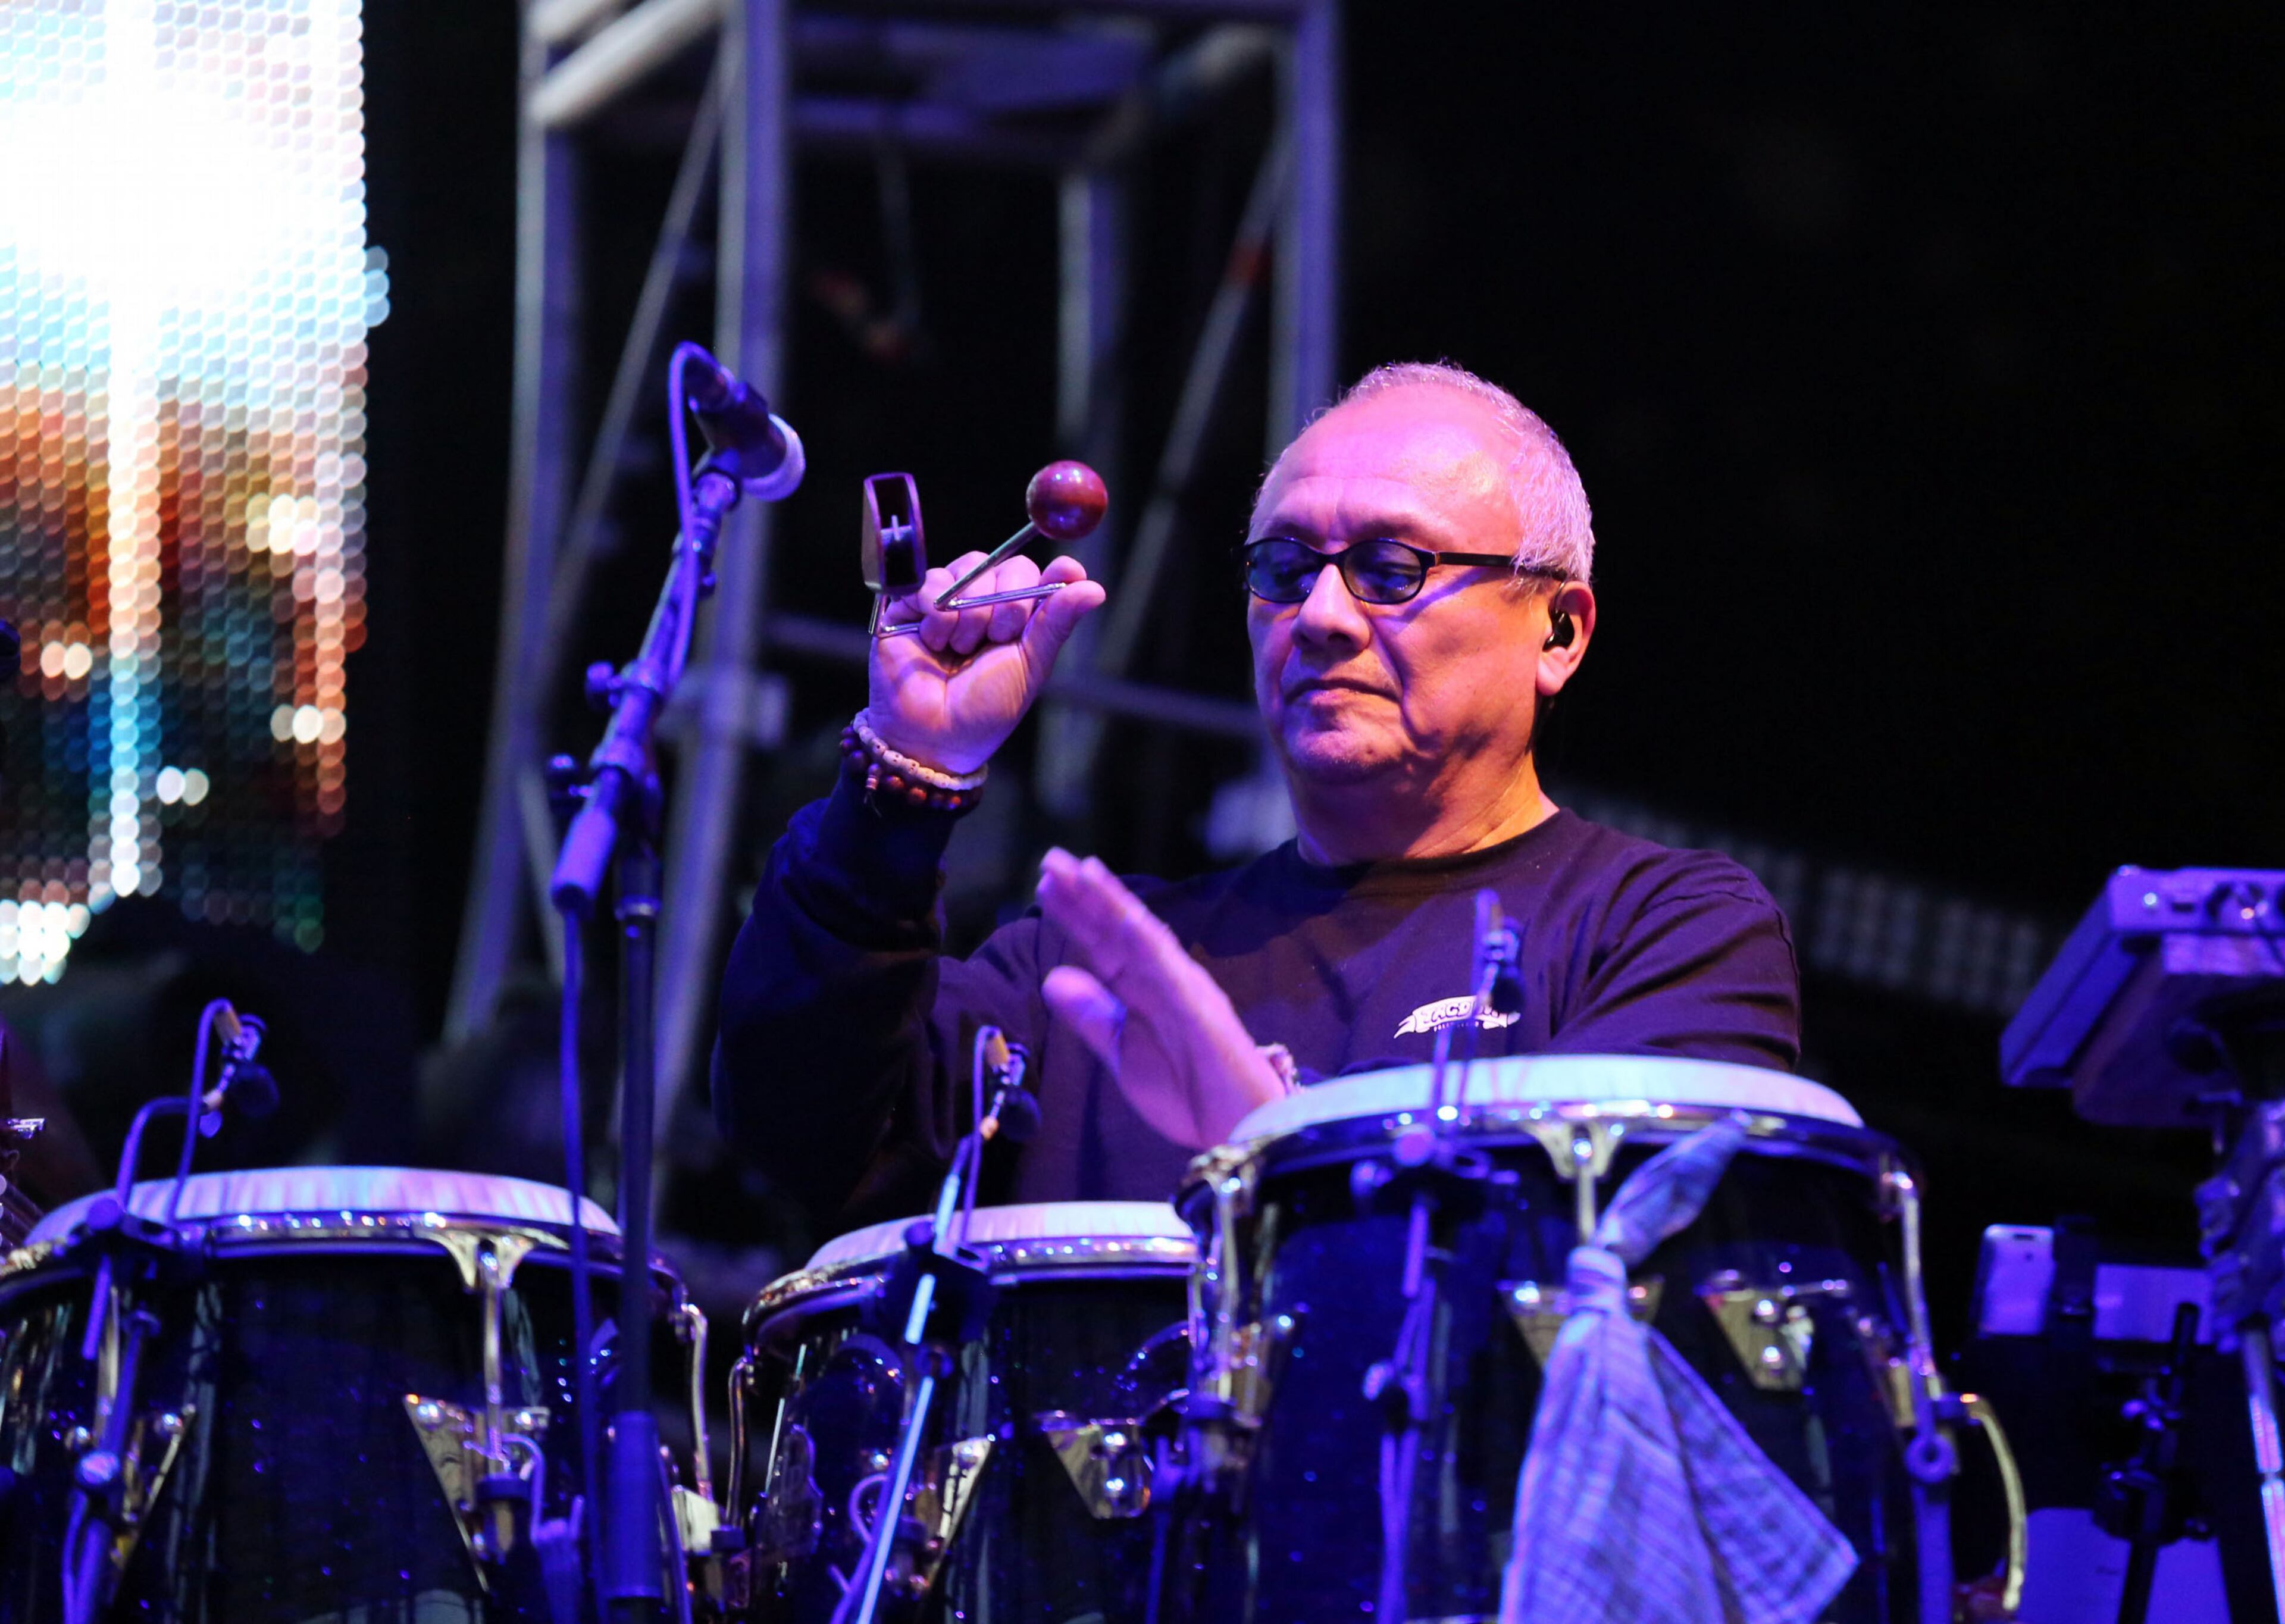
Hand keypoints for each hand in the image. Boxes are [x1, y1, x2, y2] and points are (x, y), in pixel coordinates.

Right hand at [867, 552, 1103, 774]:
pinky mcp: (909, 603)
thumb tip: (1095, 589)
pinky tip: (934, 642)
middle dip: (1007, 604)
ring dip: (970, 614)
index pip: (1037, 573)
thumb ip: (1055, 623)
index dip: (1054, 572)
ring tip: (960, 650)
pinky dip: (937, 614)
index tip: (1069, 572)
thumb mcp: (1030, 666)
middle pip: (1007, 565)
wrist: (935, 738)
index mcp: (1015, 615)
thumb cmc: (984, 709)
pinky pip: (930, 582)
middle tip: (996, 639)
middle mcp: (982, 600)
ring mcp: (945, 599)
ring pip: (970, 569)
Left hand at [1035, 848, 1285, 1149]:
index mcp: (1146, 990)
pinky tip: (1121, 915)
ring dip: (1111, 902)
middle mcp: (1164, 978)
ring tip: (1081, 871)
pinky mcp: (1199, 1006)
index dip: (1076, 914)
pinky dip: (1144, 939)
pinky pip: (1169, 967)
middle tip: (1052, 859)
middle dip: (1085, 895)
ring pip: (1141, 935)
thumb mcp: (1123, 1052)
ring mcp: (1183, 988)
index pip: (1104, 945)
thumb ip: (1092, 1016)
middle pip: (1118, 929)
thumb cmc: (1188, 1094)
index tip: (1045, 885)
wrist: (1236, 1131)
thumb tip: (1052, 978)